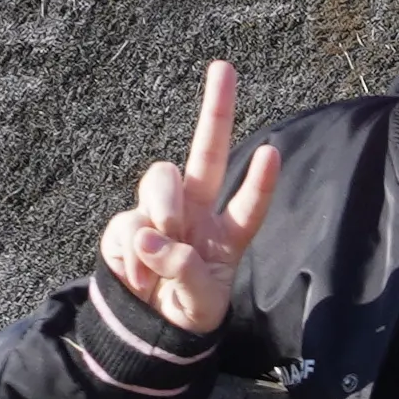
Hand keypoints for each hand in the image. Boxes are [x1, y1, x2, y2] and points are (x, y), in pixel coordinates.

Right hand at [95, 60, 282, 339]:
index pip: (248, 206)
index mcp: (226, 235)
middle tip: (224, 67)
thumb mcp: (198, 305)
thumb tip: (150, 238)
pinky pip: (126, 222)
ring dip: (162, 206)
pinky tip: (136, 275)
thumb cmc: (186, 311)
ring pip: (161, 179)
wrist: (145, 331)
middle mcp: (196, 213)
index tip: (272, 152)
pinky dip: (129, 250)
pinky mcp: (127, 227)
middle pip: (206, 154)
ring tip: (160, 240)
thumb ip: (183, 272)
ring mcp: (160, 215)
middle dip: (216, 109)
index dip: (259, 182)